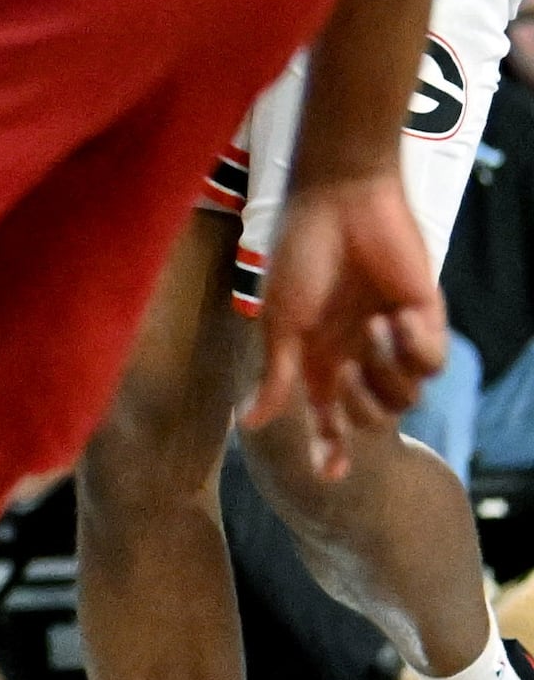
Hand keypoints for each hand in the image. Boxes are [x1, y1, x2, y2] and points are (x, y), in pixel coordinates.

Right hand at [249, 169, 448, 480]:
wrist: (344, 203)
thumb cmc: (300, 257)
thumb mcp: (279, 321)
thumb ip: (274, 374)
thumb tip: (247, 422)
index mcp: (317, 358)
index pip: (327, 417)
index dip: (329, 448)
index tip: (329, 476)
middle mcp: (356, 355)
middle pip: (372, 416)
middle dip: (362, 406)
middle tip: (348, 371)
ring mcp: (392, 339)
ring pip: (407, 395)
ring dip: (389, 369)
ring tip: (375, 325)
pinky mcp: (426, 319)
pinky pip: (432, 361)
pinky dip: (416, 346)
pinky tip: (399, 315)